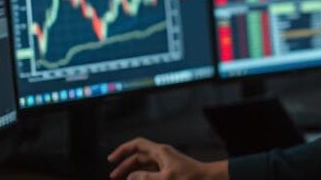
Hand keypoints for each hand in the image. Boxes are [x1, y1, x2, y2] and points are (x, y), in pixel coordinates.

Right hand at [107, 137, 228, 179]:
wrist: (209, 179)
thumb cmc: (190, 178)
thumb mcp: (166, 179)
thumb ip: (146, 178)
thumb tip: (130, 177)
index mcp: (161, 152)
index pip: (137, 145)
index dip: (123, 150)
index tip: (111, 159)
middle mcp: (162, 155)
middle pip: (139, 157)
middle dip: (125, 165)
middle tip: (113, 177)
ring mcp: (167, 163)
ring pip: (145, 166)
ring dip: (134, 172)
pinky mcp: (171, 171)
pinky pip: (153, 172)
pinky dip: (144, 176)